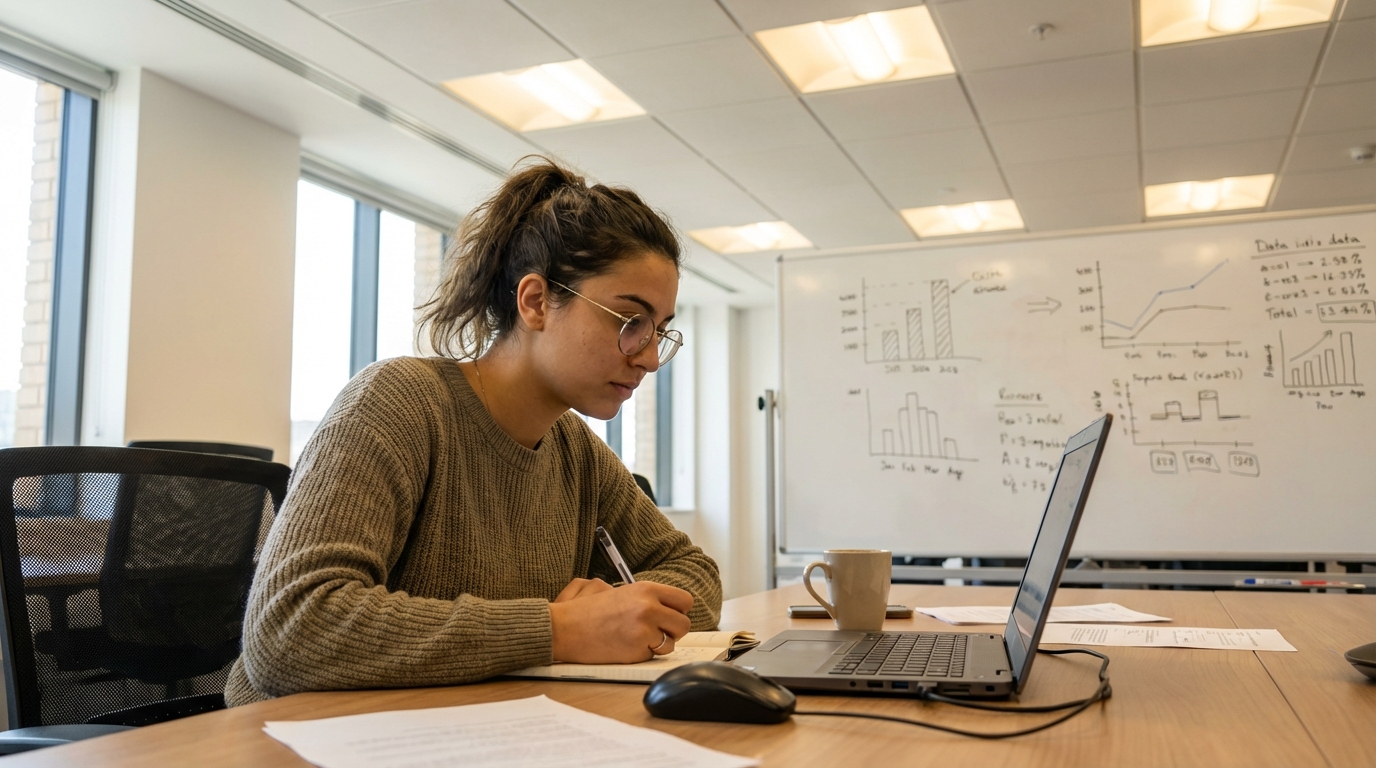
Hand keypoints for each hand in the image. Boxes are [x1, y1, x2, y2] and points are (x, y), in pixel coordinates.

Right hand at [549, 581, 692, 662]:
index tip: (669, 617)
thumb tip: (671, 609)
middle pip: (684, 625)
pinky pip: (652, 656)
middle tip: (656, 632)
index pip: (684, 601)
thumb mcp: (618, 591)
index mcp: (646, 589)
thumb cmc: (587, 610)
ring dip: (657, 645)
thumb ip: (647, 598)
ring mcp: (644, 629)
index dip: (678, 611)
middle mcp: (649, 607)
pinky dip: (641, 655)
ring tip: (635, 639)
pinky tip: (624, 647)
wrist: (564, 628)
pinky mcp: (637, 649)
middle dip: (672, 632)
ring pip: (671, 644)